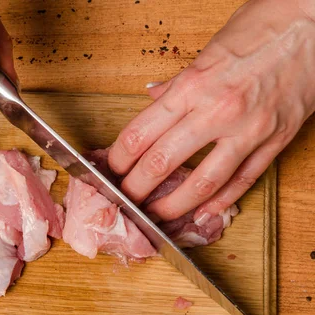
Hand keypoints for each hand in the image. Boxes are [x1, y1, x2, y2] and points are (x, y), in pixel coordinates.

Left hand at [108, 0, 314, 222]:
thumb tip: (153, 97)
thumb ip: (178, 82)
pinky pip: (243, 181)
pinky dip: (220, 202)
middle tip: (125, 199)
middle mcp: (216, 111)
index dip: (119, 159)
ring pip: (201, 183)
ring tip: (156, 215)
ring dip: (173, 205)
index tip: (111, 169)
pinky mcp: (275, 141)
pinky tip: (203, 213)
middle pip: (162, 163)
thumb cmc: (263, 27)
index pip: (140, 134)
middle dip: (136, 188)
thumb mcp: (208, 50)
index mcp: (192, 86)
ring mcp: (247, 130)